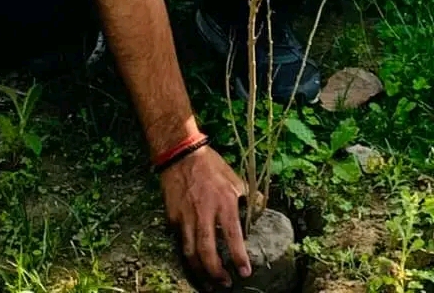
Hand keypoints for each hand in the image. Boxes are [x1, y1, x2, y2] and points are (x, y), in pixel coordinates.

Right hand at [160, 146, 250, 287]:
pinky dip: (187, 252)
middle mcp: (205, 212)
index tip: (245, 272)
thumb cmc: (211, 165)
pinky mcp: (173, 216)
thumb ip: (247, 197)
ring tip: (208, 280)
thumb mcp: (234, 178)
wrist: (181, 153)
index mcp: (224, 202)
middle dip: (216, 272)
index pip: (233, 237)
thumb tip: (260, 209)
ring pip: (190, 252)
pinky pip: (180, 240)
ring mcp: (186, 215)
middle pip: (207, 251)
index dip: (239, 258)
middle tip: (225, 283)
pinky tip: (194, 259)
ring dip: (200, 270)